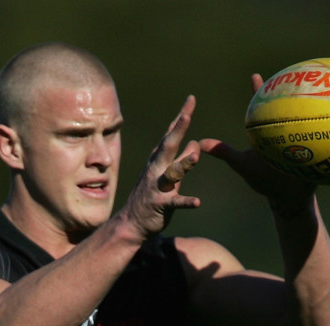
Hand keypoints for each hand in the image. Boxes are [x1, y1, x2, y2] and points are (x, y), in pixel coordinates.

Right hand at [120, 96, 200, 239]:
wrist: (132, 223)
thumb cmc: (150, 196)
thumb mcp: (167, 174)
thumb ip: (181, 158)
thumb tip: (195, 142)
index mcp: (159, 160)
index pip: (171, 134)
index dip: (181, 117)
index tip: (191, 99)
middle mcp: (157, 169)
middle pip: (168, 146)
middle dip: (178, 129)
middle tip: (187, 114)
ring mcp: (157, 186)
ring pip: (172, 173)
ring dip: (183, 164)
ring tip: (195, 156)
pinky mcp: (160, 204)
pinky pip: (175, 202)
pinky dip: (186, 202)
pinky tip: (197, 202)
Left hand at [199, 73, 315, 214]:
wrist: (287, 198)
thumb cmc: (264, 181)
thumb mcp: (244, 166)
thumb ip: (224, 153)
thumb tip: (200, 143)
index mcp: (269, 133)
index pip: (263, 108)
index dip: (258, 91)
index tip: (253, 75)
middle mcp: (286, 132)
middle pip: (288, 108)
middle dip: (291, 91)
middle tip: (292, 72)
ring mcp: (304, 140)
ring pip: (306, 120)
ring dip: (312, 107)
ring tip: (318, 89)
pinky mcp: (319, 151)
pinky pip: (325, 138)